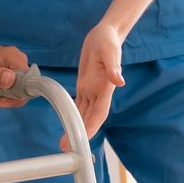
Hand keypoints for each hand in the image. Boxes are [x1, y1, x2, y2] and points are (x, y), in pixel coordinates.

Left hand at [66, 23, 125, 149]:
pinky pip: (79, 103)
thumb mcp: (109, 52)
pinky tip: (67, 123)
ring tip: (64, 142)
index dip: (92, 127)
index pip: (99, 112)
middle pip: (90, 118)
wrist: (105, 34)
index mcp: (105, 88)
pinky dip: (74, 114)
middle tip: (67, 148)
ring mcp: (92, 89)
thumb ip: (113, 67)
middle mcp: (99, 92)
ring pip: (83, 113)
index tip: (84, 140)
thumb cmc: (108, 41)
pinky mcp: (85, 85)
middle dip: (80, 133)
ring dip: (76, 127)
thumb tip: (119, 82)